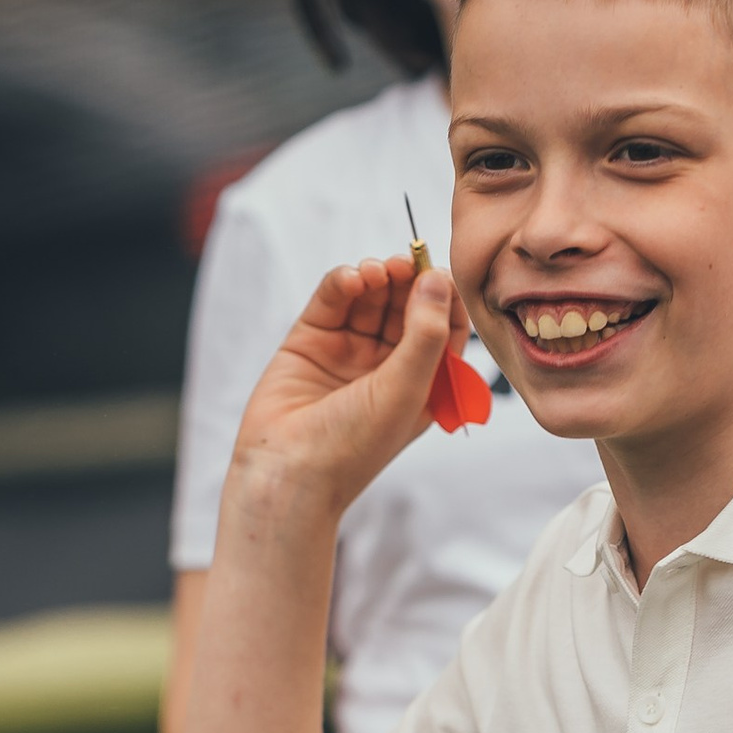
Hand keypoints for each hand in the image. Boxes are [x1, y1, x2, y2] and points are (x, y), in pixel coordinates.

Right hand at [229, 252, 473, 518]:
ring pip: (371, 297)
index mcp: (422, 383)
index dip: (444, 297)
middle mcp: (387, 365)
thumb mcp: (406, 389)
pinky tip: (353, 278)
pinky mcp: (311, 340)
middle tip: (408, 260)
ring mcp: (348, 351)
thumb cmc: (354, 445)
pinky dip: (344, 281)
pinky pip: (333, 299)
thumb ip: (427, 333)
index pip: (444, 328)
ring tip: (378, 271)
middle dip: (409, 279)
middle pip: (407, 305)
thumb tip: (438, 279)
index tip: (441, 273)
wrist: (288, 472)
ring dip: (378, 276)